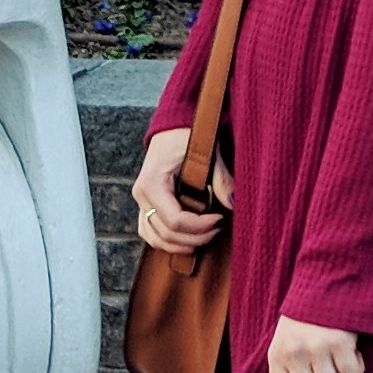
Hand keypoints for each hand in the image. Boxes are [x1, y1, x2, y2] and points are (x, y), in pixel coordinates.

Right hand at [132, 126, 233, 259]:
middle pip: (166, 234)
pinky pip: (150, 234)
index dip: (200, 227)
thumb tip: (233, 204)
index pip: (174, 220)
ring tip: (205, 236)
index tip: (220, 219)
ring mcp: (140, 202)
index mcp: (152, 182)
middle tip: (218, 229)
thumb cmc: (187, 136)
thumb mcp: (207, 152)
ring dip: (182, 245)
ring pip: (156, 239)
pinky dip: (168, 242)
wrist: (171, 127)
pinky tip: (189, 238)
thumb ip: (220, 179)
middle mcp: (141, 195)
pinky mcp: (144, 206)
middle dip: (195, 238)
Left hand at [267, 315, 363, 372]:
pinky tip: (352, 352)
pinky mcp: (340, 342)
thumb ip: (287, 369)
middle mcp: (294, 356)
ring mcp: (317, 350)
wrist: (326, 280)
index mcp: (277, 358)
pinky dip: (356, 368)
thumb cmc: (306, 316)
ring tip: (341, 366)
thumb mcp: (285, 341)